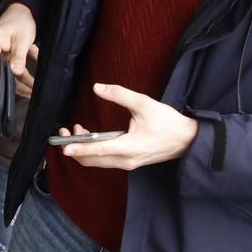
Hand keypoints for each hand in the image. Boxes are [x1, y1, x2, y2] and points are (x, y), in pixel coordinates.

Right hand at [0, 3, 37, 109]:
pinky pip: (7, 74)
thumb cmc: (20, 22)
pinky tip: (31, 84)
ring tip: (34, 90)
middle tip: (21, 100)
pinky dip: (20, 78)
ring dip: (20, 84)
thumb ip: (19, 55)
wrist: (18, 12)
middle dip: (11, 90)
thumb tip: (15, 72)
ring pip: (3, 78)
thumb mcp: (23, 38)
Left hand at [58, 85, 198, 170]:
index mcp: (129, 147)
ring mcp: (127, 163)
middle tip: (66, 129)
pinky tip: (90, 136)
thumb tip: (98, 87)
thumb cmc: (168, 122)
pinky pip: (104, 160)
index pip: (97, 150)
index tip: (63, 145)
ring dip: (83, 149)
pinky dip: (93, 151)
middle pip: (91, 160)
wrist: (187, 140)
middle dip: (74, 147)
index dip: (78, 148)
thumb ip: (120, 95)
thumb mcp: (144, 104)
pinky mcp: (129, 162)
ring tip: (77, 129)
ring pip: (97, 161)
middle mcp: (125, 160)